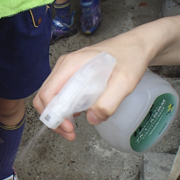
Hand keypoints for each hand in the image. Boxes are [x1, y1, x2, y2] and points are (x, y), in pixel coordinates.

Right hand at [33, 35, 151, 139]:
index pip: (48, 92)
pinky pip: (59, 94)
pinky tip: (77, 115)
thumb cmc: (129, 58)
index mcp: (72, 64)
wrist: (135, 47)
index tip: (69, 127)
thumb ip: (109, 102)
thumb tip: (92, 118)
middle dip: (52, 119)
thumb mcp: (125, 82)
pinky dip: (63, 109)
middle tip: (69, 132)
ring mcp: (66, 70)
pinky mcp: (71, 75)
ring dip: (57, 115)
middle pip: (44, 97)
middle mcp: (65, 66)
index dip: (53, 114)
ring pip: (50, 97)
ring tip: (72, 128)